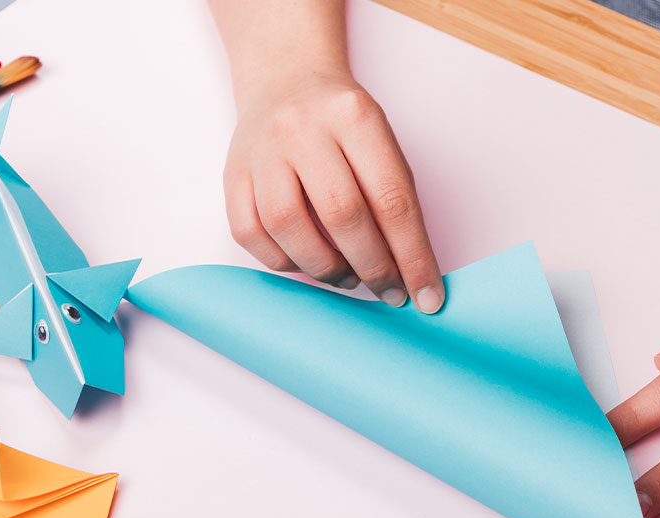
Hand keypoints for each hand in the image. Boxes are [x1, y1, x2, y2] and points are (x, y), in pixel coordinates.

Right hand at [223, 70, 444, 312]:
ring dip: (325, 268)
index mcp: (355, 117)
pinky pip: (250, 232)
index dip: (413, 255)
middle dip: (373, 267)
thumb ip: (393, 197)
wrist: (286, 79)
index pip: (391, 197)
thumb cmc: (342, 123)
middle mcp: (304, 128)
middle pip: (342, 214)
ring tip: (347, 277)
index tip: (427, 296)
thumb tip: (409, 270)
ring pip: (289, 226)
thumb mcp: (379, 139)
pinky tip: (306, 263)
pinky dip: (282, 261)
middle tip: (389, 291)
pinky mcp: (233, 173)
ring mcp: (262, 149)